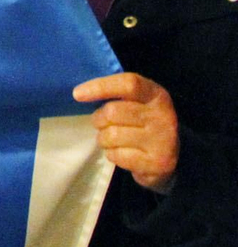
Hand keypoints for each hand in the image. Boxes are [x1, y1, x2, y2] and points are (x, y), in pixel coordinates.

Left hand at [74, 72, 179, 193]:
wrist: (169, 158)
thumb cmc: (142, 123)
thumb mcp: (136, 103)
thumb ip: (117, 95)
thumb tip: (80, 93)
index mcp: (157, 95)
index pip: (129, 84)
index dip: (101, 86)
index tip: (77, 94)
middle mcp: (164, 115)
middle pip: (113, 112)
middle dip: (99, 120)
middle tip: (103, 125)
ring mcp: (163, 140)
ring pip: (111, 136)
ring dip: (104, 140)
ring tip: (113, 140)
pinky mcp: (158, 162)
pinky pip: (117, 156)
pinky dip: (112, 155)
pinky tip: (123, 153)